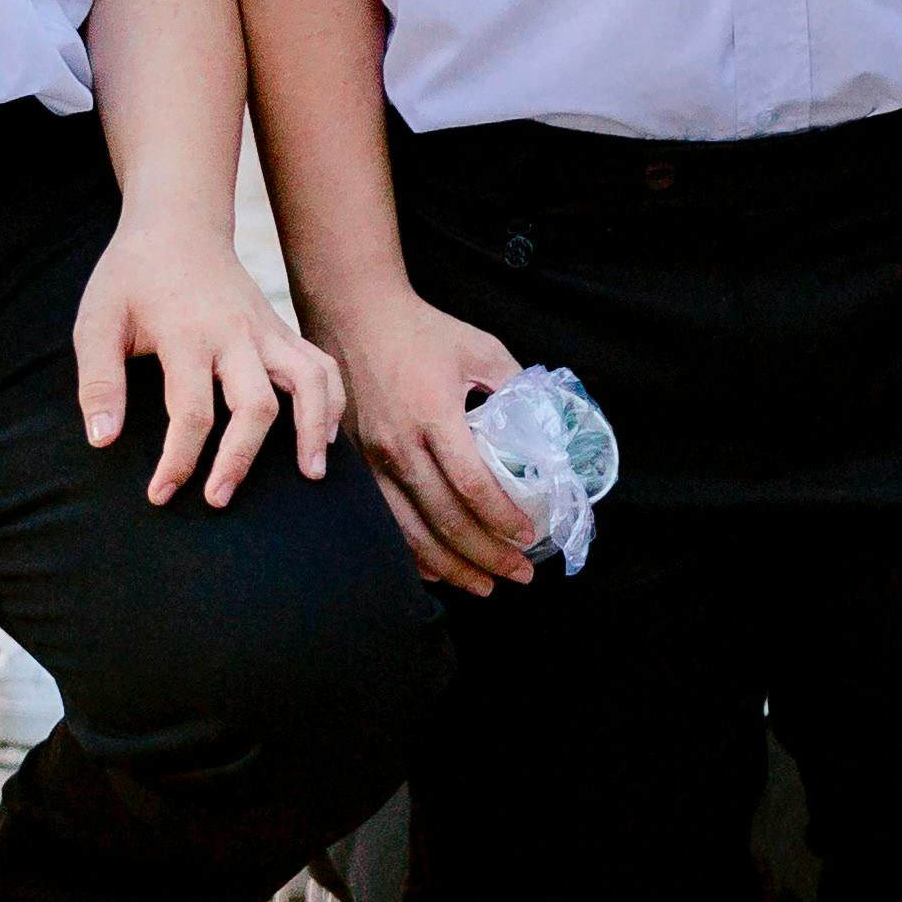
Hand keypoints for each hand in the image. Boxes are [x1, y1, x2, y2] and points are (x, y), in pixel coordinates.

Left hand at [69, 213, 348, 508]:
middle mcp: (235, 333)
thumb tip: (102, 440)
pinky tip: (325, 437)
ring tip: (311, 476)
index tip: (161, 494)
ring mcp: (266, 329)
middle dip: (241, 458)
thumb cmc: (131, 278)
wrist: (177, 223)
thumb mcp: (96, 321)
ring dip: (312, 429)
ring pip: (307, 381)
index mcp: (187, 334)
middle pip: (256, 404)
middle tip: (218, 500)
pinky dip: (331, 401)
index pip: (192, 411)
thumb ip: (98, 380)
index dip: (178, 460)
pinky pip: (321, 364)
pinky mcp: (282, 328)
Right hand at [314, 284, 538, 591]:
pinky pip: (385, 524)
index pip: (471, 483)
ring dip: (451, 566)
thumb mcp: (479, 349)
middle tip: (519, 576)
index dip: (502, 517)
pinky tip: (437, 570)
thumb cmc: (421, 332)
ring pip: (410, 532)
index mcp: (433, 415)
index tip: (529, 536)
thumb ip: (515, 386)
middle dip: (486, 555)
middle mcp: (399, 445)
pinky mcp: (355, 468)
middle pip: (444, 519)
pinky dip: (412, 555)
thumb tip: (547, 427)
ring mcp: (371, 461)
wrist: (354, 316)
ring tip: (485, 585)